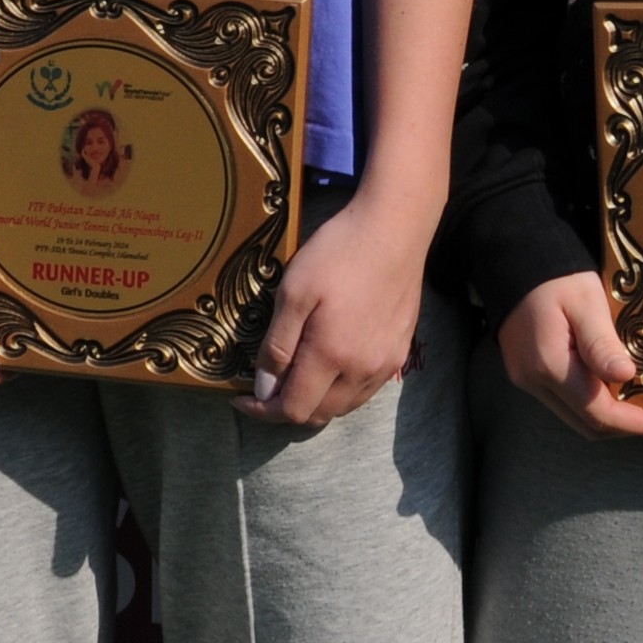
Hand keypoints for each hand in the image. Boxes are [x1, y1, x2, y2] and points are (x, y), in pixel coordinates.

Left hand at [240, 189, 432, 428]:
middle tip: (265, 386)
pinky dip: (341, 389)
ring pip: (345, 406)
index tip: (242, 398)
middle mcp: (363, 370)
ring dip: (315, 401)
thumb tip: (264, 390)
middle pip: (320, 414)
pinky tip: (329, 364)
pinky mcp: (400, 351)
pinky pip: (366, 389)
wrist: (394, 228)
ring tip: (294, 375)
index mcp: (332, 356)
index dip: (263, 411)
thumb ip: (278, 346)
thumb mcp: (294, 291)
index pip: (294, 410)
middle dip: (287, 408)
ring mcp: (386, 363)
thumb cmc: (338, 252)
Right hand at [497, 271, 642, 439]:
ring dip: (611, 418)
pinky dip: (593, 405)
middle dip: (628, 427)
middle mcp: (533, 381)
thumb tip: (626, 375)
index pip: (600, 412)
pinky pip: (564, 402)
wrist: (514, 260)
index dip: (638, 425)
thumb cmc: (556, 276)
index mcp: (550, 364)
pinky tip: (614, 391)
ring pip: (575, 417)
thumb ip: (602, 342)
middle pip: (587, 425)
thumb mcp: (586, 300)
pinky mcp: (525, 374)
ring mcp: (526, 379)